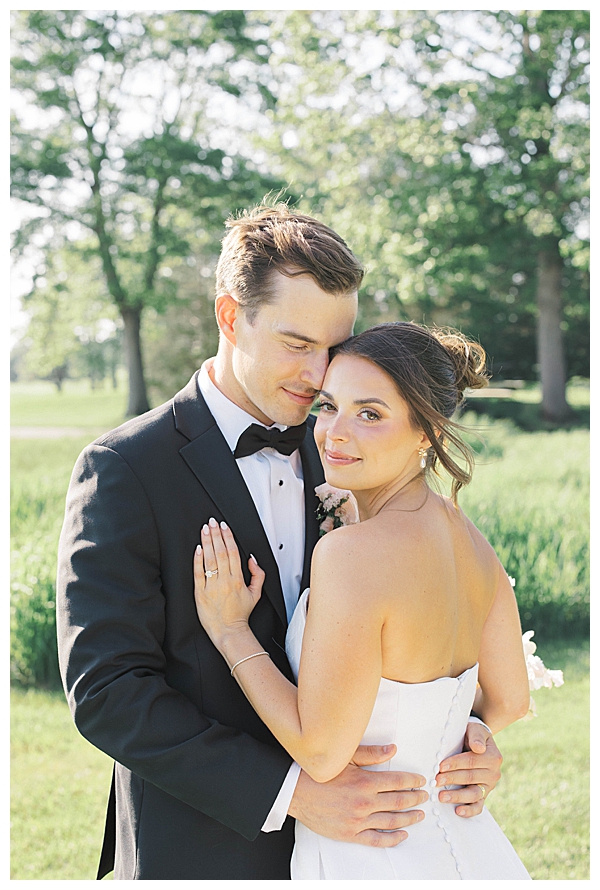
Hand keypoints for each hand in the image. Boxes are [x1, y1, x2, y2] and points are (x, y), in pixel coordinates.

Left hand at [193, 518, 264, 646]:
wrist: (229, 631)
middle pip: (220, 552)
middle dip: (216, 534)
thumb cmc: (241, 614)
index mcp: (238, 579)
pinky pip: (198, 573)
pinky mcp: (200, 593)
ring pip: (209, 559)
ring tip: (205, 529)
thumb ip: (258, 575)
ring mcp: (211, 586)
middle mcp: (224, 581)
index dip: (228, 537)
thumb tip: (252, 559)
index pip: (232, 552)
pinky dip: (197, 560)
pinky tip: (198, 548)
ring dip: (207, 542)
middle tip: (212, 522)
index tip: (224, 526)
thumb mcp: (256, 594)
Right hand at [289, 744, 427, 846]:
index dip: (413, 781)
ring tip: (419, 815)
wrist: (296, 791)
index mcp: (365, 781)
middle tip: (424, 797)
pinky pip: (377, 839)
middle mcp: (365, 802)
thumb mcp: (346, 757)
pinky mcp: (350, 834)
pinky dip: (392, 839)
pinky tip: (402, 835)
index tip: (421, 781)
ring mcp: (358, 821)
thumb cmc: (319, 773)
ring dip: (409, 818)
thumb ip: (372, 754)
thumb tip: (393, 749)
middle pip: (399, 801)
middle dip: (415, 798)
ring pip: (392, 821)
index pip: (398, 781)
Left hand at [435, 722, 501, 817]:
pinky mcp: (483, 795)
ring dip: (457, 796)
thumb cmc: (473, 735)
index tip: (441, 766)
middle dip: (452, 779)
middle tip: (436, 781)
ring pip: (474, 794)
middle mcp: (493, 774)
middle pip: (470, 777)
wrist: (477, 742)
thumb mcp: (475, 730)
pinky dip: (469, 811)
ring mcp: (489, 786)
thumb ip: (476, 737)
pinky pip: (478, 806)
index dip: (455, 764)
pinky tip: (458, 811)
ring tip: (442, 796)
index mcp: (493, 757)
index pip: (471, 761)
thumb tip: (478, 748)